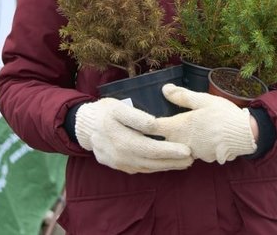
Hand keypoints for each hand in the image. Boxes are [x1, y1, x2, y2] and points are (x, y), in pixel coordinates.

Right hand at [75, 97, 192, 173]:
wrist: (85, 126)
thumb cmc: (104, 112)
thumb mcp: (118, 108)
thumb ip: (136, 117)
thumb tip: (154, 124)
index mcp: (122, 140)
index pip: (151, 148)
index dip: (170, 150)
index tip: (187, 150)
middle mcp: (121, 156)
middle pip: (152, 161)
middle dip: (173, 161)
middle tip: (192, 158)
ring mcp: (120, 164)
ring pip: (148, 168)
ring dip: (167, 166)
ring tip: (184, 162)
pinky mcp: (120, 166)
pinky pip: (141, 169)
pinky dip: (156, 167)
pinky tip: (166, 164)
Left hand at [152, 84, 256, 163]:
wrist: (246, 134)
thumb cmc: (224, 114)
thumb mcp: (204, 100)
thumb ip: (183, 96)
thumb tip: (165, 89)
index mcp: (181, 126)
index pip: (155, 127)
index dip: (145, 124)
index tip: (138, 122)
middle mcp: (184, 142)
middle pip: (165, 138)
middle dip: (164, 132)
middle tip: (163, 124)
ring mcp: (194, 152)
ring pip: (179, 146)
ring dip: (179, 140)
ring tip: (190, 129)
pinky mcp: (205, 158)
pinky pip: (194, 151)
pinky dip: (194, 145)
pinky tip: (204, 137)